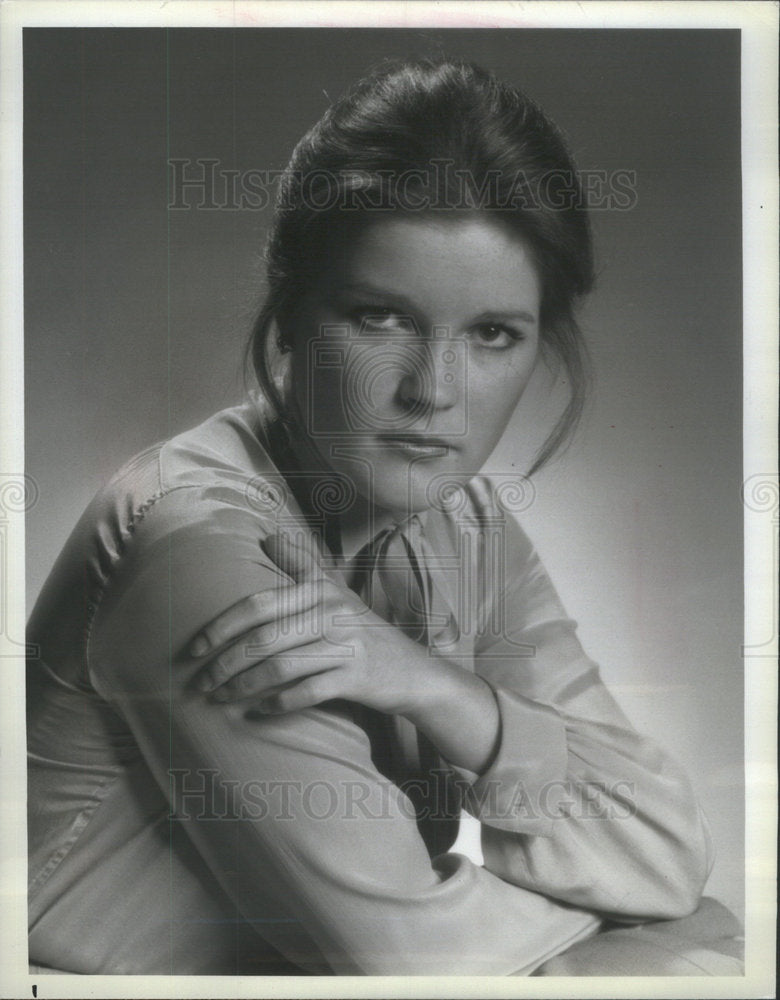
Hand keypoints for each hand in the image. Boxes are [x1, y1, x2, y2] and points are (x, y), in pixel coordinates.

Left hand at [189, 533, 430, 716]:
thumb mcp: (336, 593)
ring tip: (221, 697)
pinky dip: (277, 704)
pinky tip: (258, 710)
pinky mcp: (356, 678)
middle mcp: (332, 613)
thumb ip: (302, 567)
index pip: (259, 604)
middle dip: (224, 663)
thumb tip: (267, 537)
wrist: (412, 670)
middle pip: (263, 639)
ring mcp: (345, 646)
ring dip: (242, 686)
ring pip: (279, 668)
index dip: (221, 626)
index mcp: (320, 590)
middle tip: (201, 682)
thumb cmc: (362, 631)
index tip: (196, 648)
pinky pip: (306, 693)